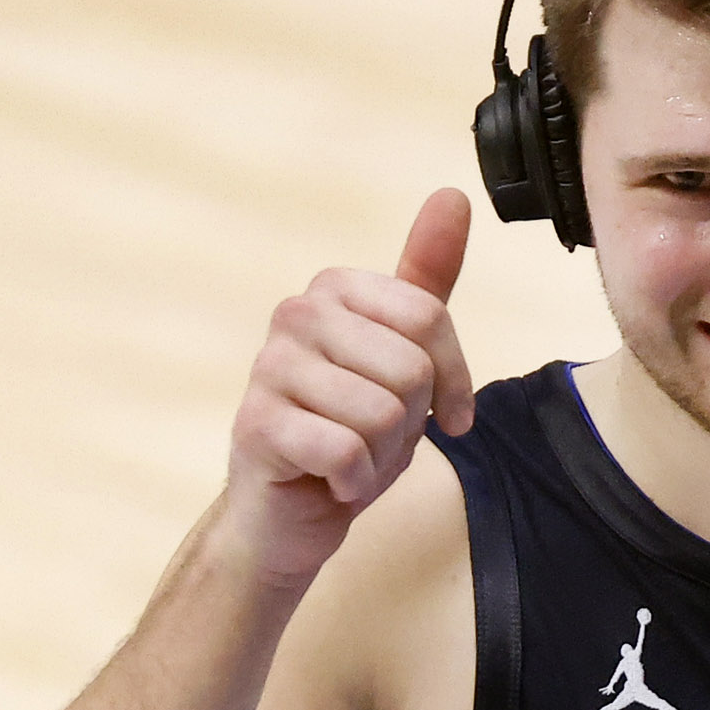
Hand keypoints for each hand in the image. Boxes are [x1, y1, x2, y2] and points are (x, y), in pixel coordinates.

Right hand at [219, 189, 476, 579]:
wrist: (289, 513)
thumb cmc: (348, 434)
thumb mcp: (403, 359)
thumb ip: (426, 285)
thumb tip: (451, 195)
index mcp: (335, 288)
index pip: (431, 318)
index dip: (453, 380)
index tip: (444, 414)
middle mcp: (296, 313)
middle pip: (411, 368)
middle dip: (409, 423)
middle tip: (375, 438)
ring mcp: (269, 366)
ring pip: (381, 414)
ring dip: (380, 459)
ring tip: (350, 460)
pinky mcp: (256, 424)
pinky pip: (346, 452)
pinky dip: (352, 483)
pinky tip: (328, 481)